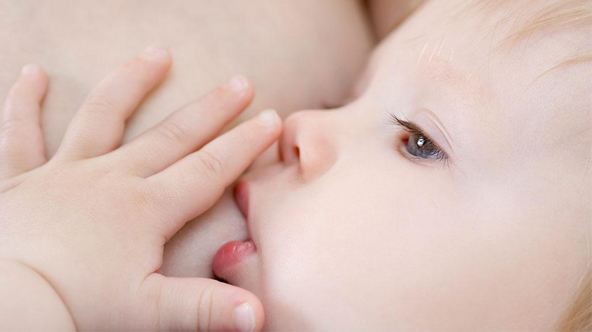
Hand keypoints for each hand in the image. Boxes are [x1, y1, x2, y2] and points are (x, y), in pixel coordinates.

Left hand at [0, 47, 278, 330]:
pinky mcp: (20, 181)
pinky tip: (33, 73)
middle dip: (211, 109)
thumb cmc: (76, 309)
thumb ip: (207, 309)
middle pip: (172, 136)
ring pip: (103, 117)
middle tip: (240, 82)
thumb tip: (258, 316)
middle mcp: (111, 180)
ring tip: (157, 54)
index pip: (209, 170)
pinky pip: (21, 135)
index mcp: (146, 209)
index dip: (243, 144)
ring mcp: (65, 174)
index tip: (271, 118)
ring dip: (132, 83)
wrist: (3, 305)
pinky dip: (24, 103)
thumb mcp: (150, 313)